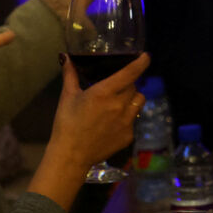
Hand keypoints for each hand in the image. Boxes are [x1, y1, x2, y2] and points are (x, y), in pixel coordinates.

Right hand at [47, 53, 150, 170]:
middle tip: (115, 88)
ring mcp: (126, 122)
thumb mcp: (67, 97)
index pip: (130, 73)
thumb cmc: (67, 123)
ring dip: (132, 98)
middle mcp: (119, 105)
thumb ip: (70, 75)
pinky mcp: (128, 136)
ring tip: (118, 103)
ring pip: (138, 102)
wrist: (71, 155)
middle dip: (127, 84)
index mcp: (105, 92)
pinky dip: (127, 117)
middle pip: (134, 86)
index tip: (146, 56)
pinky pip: (134, 120)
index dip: (141, 63)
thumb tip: (66, 58)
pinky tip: (112, 123)